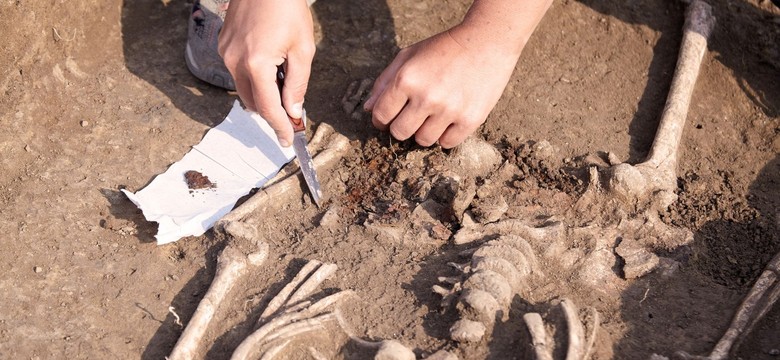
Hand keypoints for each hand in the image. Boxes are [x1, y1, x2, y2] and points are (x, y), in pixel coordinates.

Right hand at [218, 0, 314, 146]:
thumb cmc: (287, 8)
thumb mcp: (303, 49)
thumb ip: (297, 84)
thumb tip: (293, 110)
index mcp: (256, 64)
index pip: (268, 108)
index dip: (280, 127)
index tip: (287, 140)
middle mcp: (234, 61)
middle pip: (253, 103)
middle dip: (271, 113)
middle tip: (291, 115)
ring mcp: (225, 53)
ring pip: (243, 89)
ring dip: (262, 94)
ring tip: (283, 82)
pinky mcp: (222, 45)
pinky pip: (237, 72)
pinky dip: (253, 77)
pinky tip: (270, 65)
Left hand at [363, 27, 519, 148]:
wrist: (486, 43)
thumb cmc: (443, 48)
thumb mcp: (408, 56)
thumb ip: (384, 81)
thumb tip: (369, 109)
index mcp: (407, 79)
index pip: (382, 115)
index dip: (381, 119)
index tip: (388, 117)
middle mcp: (426, 97)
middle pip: (400, 133)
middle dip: (401, 126)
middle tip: (412, 116)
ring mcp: (449, 110)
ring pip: (423, 140)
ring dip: (424, 131)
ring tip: (432, 115)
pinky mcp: (470, 120)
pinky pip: (447, 143)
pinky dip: (445, 135)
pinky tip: (449, 119)